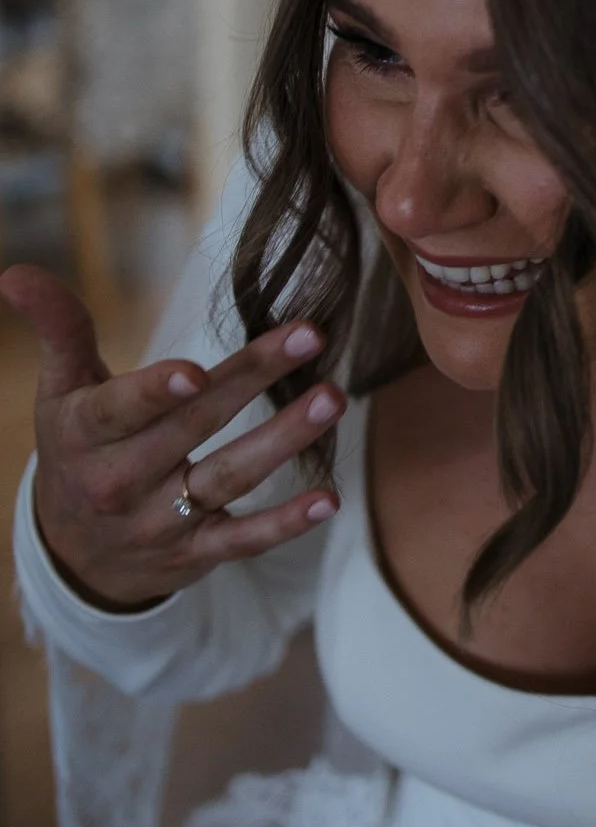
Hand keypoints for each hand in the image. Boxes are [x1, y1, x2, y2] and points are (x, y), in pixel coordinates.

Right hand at [0, 264, 346, 609]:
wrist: (74, 555)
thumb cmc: (78, 449)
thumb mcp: (61, 390)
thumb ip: (59, 329)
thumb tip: (14, 271)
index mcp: (85, 434)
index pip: (121, 410)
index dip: (157, 392)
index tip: (196, 370)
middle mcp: (121, 481)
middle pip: (194, 426)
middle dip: (254, 379)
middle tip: (312, 335)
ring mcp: (161, 521)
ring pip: (227, 478)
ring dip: (283, 440)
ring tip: (332, 399)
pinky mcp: (196, 553)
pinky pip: (243, 539)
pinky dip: (285, 523)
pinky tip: (327, 498)